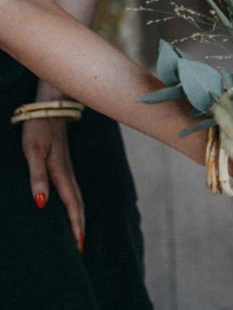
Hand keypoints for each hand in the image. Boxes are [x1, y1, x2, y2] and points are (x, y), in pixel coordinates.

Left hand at [22, 117, 84, 251]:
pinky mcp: (63, 164)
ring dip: (78, 215)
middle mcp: (67, 172)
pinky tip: (70, 206)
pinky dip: (74, 203)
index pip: (71, 204)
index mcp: (61, 172)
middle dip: (79, 225)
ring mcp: (67, 168)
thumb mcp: (33, 151)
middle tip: (80, 246)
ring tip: (77, 232)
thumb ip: (37, 176)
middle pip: (78, 203)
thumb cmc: (39, 128)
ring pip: (76, 197)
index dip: (74, 224)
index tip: (77, 243)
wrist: (50, 106)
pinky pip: (72, 189)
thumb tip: (41, 202)